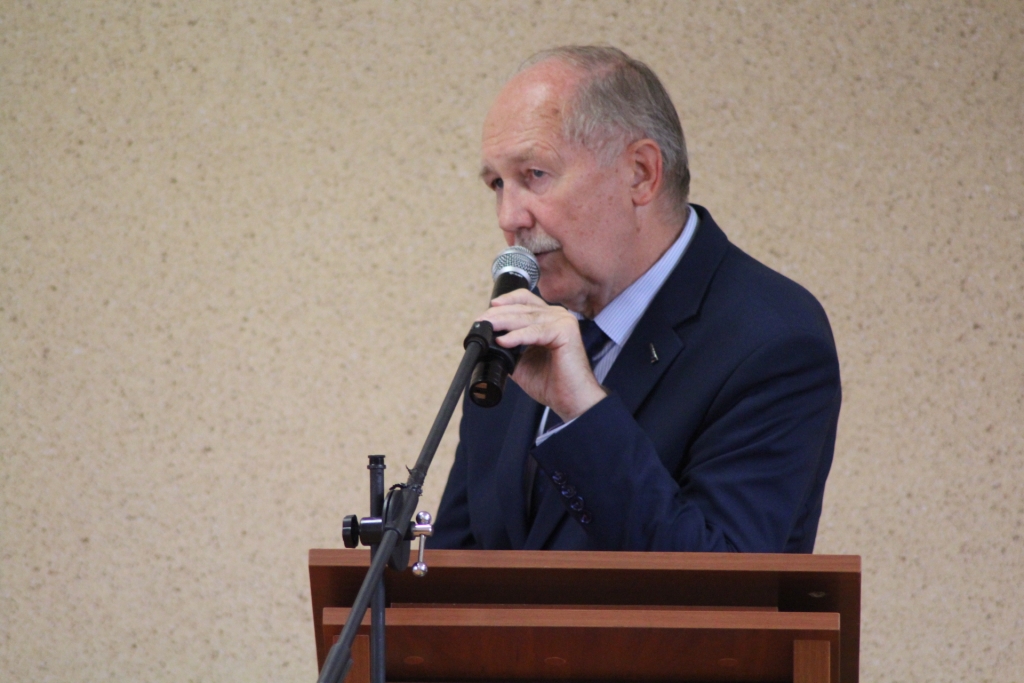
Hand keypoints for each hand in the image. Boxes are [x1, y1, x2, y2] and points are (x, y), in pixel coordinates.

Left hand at [478, 289, 607, 420]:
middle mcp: (558, 316)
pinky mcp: (566, 332)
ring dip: (504, 322)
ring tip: (487, 327)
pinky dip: (517, 336)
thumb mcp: (522, 361)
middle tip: (480, 321)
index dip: (506, 301)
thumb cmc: (552, 382)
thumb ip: (509, 348)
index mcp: (549, 318)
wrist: (570, 400)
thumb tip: (488, 343)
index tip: (488, 310)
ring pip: (527, 317)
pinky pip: (535, 331)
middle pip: (523, 307)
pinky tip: (503, 341)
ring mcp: (563, 322)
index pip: (525, 300)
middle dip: (499, 314)